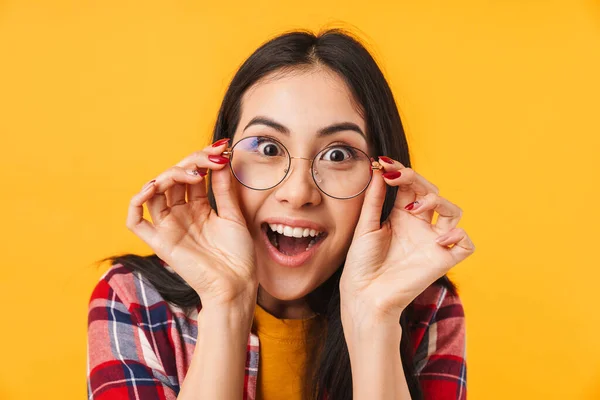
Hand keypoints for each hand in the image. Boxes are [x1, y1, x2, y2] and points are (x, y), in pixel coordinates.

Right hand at [126, 138, 256, 308]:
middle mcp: (181, 214)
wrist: (238, 284)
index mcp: (198, 207)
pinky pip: (135, 221)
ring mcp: (169, 227)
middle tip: (210, 159)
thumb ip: (223, 188)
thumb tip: (222, 158)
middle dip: (190, 163)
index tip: (221, 149)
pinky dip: (136, 202)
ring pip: (154, 192)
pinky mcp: (159, 242)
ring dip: (168, 176)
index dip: (203, 159)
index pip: (191, 175)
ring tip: (192, 173)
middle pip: (172, 178)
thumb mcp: (233, 214)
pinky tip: (154, 188)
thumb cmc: (238, 255)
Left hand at [340, 157, 474, 321]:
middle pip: (432, 191)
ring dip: (437, 201)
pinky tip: (437, 239)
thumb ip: (374, 199)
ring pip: (453, 211)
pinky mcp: (443, 260)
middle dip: (417, 179)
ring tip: (415, 208)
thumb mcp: (365, 226)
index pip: (411, 185)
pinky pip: (466, 243)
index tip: (384, 163)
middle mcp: (419, 225)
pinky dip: (458, 236)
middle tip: (396, 177)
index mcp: (401, 216)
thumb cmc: (362, 264)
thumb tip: (379, 169)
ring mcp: (433, 242)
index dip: (402, 171)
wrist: (364, 294)